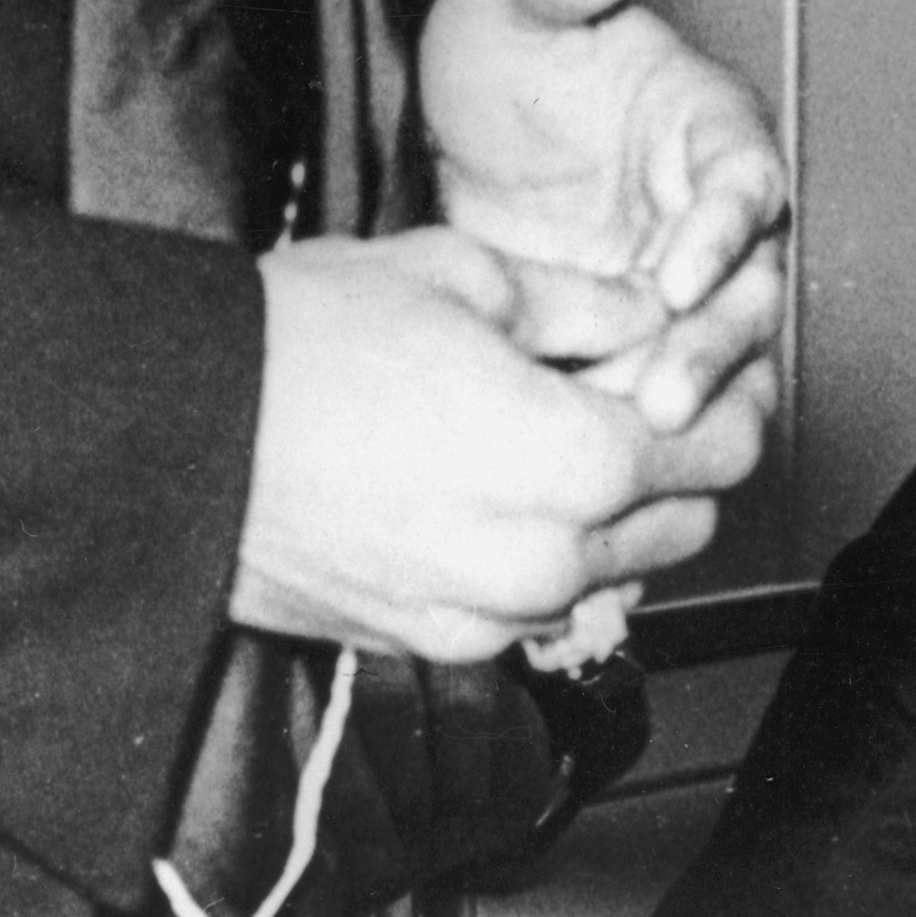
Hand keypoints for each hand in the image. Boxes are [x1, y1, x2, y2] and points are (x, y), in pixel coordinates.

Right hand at [230, 227, 765, 661]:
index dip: (736, 394)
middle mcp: (550, 559)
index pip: (720, 447)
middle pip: (684, 520)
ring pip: (612, 569)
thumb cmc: (305, 339)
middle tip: (637, 382)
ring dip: (611, 508)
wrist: (179, 432)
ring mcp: (492, 614)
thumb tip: (649, 313)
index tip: (721, 362)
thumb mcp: (459, 274)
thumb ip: (582, 303)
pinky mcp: (437, 641)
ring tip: (547, 422)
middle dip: (680, 452)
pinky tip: (483, 476)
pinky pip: (533, 602)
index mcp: (576, 460)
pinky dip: (540, 548)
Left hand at [419, 0, 787, 433]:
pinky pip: (673, 395)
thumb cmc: (505, 60)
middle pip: (752, 291)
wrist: (449, 147)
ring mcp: (690, 288)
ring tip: (627, 435)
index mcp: (708, 126)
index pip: (747, 180)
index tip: (676, 274)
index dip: (722, 230)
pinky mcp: (650, 347)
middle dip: (711, 348)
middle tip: (656, 392)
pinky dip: (640, 421)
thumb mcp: (511, 0)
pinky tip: (593, 443)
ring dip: (688, 399)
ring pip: (727, 359)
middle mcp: (717, 214)